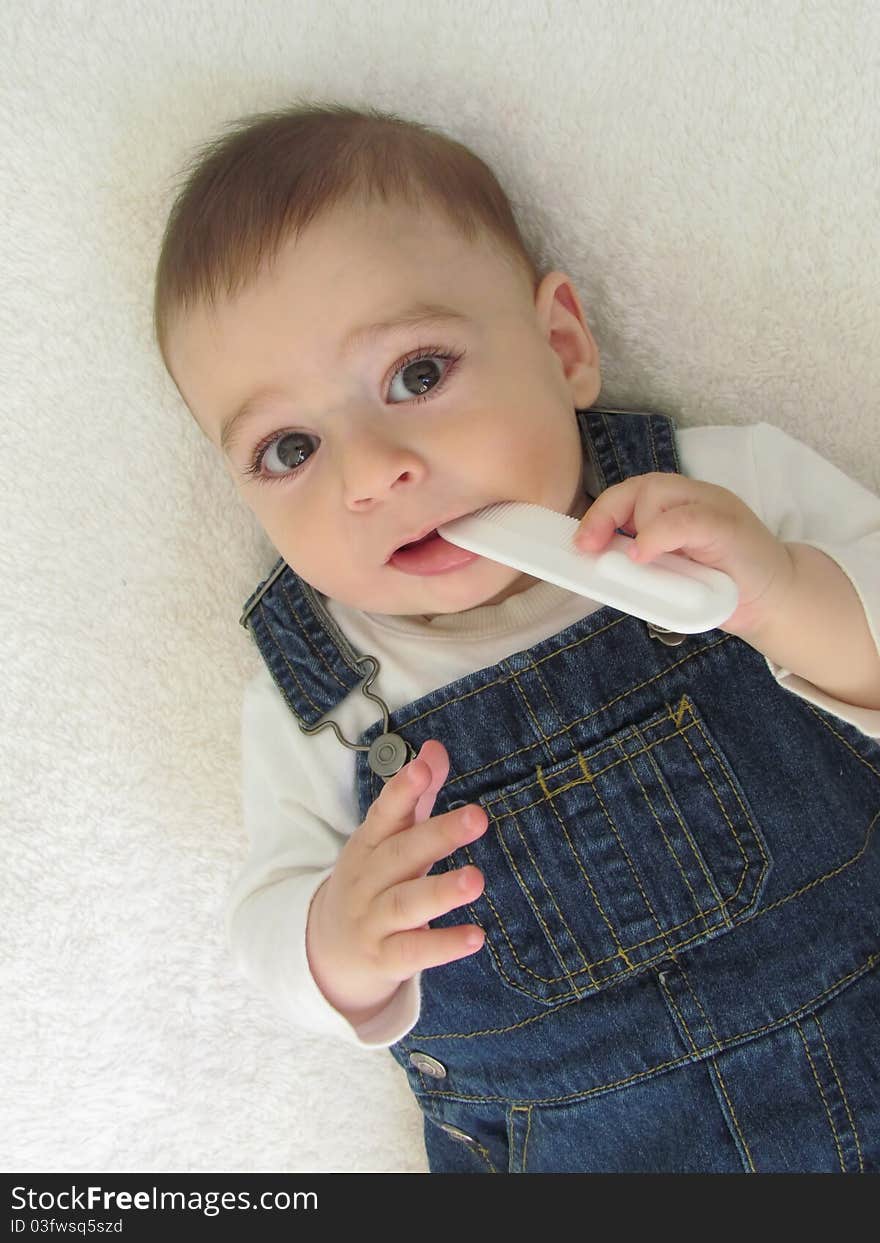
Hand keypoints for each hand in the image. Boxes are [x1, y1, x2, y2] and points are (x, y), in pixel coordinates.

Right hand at [305, 740, 486, 1026]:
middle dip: (437, 834)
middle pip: (401, 854)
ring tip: (476, 879)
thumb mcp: (386, 840)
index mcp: (369, 844)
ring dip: (441, 891)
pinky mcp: (384, 958)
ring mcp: (372, 920)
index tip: (423, 768)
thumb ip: (415, 797)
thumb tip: (436, 748)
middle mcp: (368, 879)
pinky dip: (443, 945)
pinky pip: (413, 951)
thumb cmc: (370, 882)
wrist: (326, 951)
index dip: (402, 791)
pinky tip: (476, 936)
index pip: (384, 813)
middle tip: (477, 817)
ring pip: (406, 904)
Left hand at [574, 472, 795, 636]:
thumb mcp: (673, 575)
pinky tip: (645, 554)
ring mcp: (714, 506)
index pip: (632, 494)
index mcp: (679, 507)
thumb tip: (600, 568)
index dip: (601, 514)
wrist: (776, 601)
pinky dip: (658, 535)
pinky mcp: (728, 525)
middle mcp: (695, 498)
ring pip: (658, 494)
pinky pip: (685, 519)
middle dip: (605, 514)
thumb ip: (644, 565)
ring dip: (636, 526)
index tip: (580, 544)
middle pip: (640, 487)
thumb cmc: (722, 590)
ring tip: (636, 558)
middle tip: (587, 547)